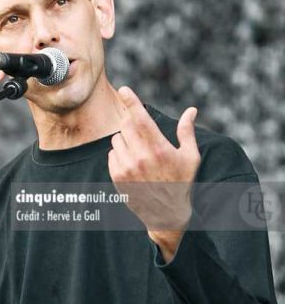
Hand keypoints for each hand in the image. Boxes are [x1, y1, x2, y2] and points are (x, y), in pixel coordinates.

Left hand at [108, 87, 200, 252]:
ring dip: (126, 140)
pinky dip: (119, 154)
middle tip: (143, 135)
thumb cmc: (181, 183)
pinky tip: (133, 165)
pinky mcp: (117, 177)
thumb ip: (187, 131)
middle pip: (126, 125)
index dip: (132, 101)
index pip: (141, 118)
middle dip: (132, 124)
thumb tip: (192, 110)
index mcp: (160, 149)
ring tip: (140, 154)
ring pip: (117, 139)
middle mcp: (141, 157)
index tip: (124, 89)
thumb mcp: (190, 157)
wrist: (166, 214)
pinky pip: (112, 154)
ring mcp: (127, 168)